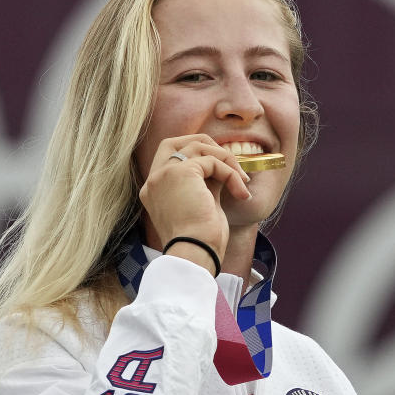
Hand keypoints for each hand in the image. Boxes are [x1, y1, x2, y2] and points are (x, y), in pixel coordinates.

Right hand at [139, 134, 250, 271]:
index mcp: (153, 191)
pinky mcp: (180, 172)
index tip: (219, 168)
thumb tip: (222, 165)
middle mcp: (153, 180)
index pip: (168, 157)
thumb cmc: (201, 240)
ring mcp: (164, 175)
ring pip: (197, 147)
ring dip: (226, 161)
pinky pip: (212, 161)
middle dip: (205, 145)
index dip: (194, 154)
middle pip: (175, 142)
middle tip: (230, 162)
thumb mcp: (202, 204)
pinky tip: (240, 192)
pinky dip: (230, 173)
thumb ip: (205, 182)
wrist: (195, 253)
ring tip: (241, 182)